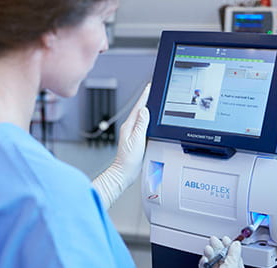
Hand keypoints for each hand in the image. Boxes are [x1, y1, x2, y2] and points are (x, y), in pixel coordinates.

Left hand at [92, 83, 150, 208]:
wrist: (124, 172)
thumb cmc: (128, 159)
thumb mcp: (137, 140)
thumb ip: (141, 124)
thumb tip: (144, 110)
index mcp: (129, 126)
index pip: (138, 108)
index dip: (144, 96)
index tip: (148, 86)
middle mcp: (129, 128)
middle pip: (139, 110)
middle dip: (146, 99)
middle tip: (151, 89)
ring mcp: (131, 133)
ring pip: (141, 117)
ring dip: (146, 108)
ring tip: (152, 100)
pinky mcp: (134, 139)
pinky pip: (142, 125)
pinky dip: (147, 119)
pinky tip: (150, 119)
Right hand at [159, 236, 247, 267]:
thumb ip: (233, 254)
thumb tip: (236, 245)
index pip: (236, 259)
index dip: (230, 248)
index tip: (226, 239)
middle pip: (224, 259)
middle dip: (219, 248)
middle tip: (214, 240)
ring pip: (214, 263)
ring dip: (211, 254)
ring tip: (208, 248)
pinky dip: (204, 263)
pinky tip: (204, 259)